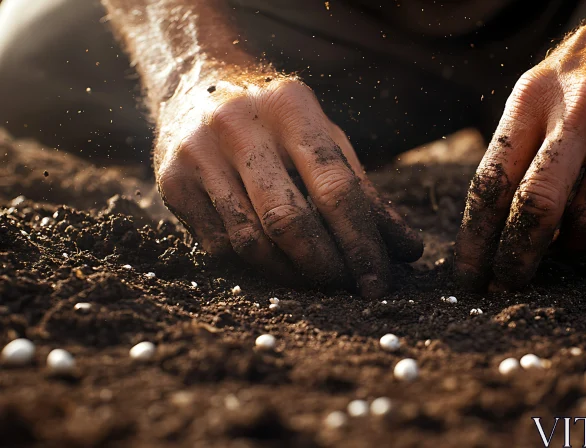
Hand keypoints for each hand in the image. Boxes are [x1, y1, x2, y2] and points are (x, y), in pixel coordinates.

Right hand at [154, 63, 421, 297]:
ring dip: (289, 273)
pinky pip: (219, 246)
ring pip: (250, 241)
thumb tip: (407, 250)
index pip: (335, 188)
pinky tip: (272, 260)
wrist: (196, 81)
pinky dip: (252, 265)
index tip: (378, 282)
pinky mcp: (171, 182)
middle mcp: (239, 127)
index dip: (361, 243)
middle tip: (344, 284)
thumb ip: (365, 192)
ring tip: (313, 277)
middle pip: (288, 221)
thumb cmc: (279, 119)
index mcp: (291, 109)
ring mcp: (198, 154)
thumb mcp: (325, 137)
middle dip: (323, 265)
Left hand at [454, 1, 585, 290]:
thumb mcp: (544, 88)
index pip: (492, 181)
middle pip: (536, 208)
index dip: (475, 238)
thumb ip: (519, 147)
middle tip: (508, 285)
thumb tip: (495, 228)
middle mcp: (580, 111)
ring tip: (571, 243)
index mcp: (534, 98)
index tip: (468, 275)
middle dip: (516, 259)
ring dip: (574, 248)